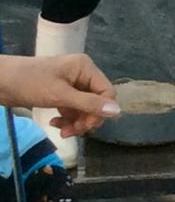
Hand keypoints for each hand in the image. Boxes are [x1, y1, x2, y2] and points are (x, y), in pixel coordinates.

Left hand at [0, 55, 119, 136]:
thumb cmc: (29, 83)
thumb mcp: (60, 95)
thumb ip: (89, 104)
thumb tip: (118, 112)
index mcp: (85, 68)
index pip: (106, 92)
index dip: (101, 111)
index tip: (87, 127)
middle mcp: (81, 75)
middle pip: (96, 102)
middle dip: (86, 119)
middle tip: (71, 132)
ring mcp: (70, 84)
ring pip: (83, 108)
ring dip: (75, 122)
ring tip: (61, 132)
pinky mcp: (59, 93)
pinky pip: (71, 109)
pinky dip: (66, 119)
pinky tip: (54, 124)